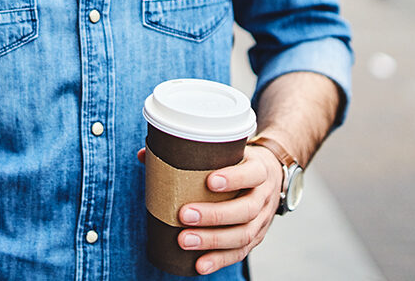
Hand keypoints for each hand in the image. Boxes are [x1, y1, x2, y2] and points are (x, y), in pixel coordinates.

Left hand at [136, 145, 282, 275]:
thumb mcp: (227, 150)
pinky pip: (239, 253)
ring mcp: (262, 220)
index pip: (252, 173)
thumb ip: (190, 151)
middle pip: (245, 210)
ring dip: (212, 241)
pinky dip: (219, 260)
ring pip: (242, 235)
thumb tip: (144, 154)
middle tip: (184, 214)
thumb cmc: (239, 161)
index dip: (233, 178)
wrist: (271, 174)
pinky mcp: (256, 238)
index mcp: (259, 169)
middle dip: (214, 215)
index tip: (209, 181)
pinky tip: (199, 265)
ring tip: (184, 240)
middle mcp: (264, 196)